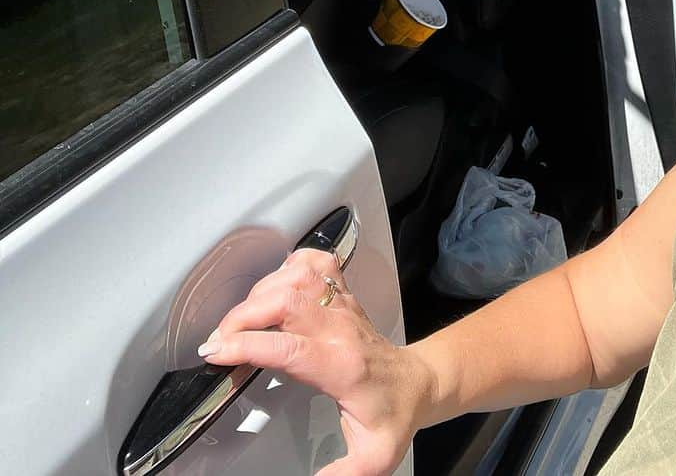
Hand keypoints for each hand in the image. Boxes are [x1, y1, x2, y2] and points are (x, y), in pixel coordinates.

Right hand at [198, 250, 434, 475]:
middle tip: (218, 340)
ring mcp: (343, 305)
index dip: (247, 345)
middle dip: (241, 316)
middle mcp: (340, 328)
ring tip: (240, 320)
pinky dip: (290, 264)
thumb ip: (340, 475)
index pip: (288, 347)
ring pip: (297, 276)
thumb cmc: (392, 417)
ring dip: (260, 292)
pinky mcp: (344, 295)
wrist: (418, 384)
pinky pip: (316, 262)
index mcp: (341, 366)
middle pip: (285, 302)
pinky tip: (276, 283)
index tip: (215, 352)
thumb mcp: (371, 458)